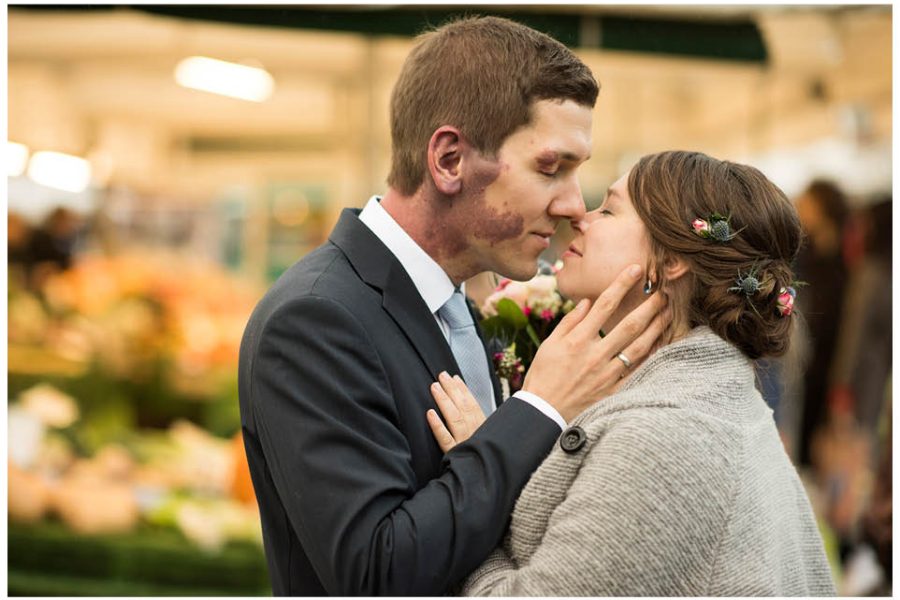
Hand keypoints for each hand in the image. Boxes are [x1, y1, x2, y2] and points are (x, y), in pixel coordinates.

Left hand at [426, 371, 486, 451]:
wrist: (485, 484)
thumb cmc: (484, 458)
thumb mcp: (488, 439)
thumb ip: (478, 425)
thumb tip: (468, 407)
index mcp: (482, 429)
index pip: (473, 405)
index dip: (463, 390)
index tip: (454, 378)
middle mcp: (474, 433)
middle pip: (463, 407)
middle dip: (452, 389)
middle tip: (442, 376)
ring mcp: (464, 443)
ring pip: (454, 418)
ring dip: (444, 400)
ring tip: (435, 387)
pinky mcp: (454, 454)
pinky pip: (445, 439)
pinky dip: (438, 425)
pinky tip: (430, 413)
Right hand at [522, 264, 668, 421]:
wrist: (544, 413)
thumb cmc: (543, 376)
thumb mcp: (549, 345)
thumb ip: (569, 322)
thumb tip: (587, 301)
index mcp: (577, 340)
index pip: (604, 304)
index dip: (622, 284)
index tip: (636, 269)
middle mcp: (595, 354)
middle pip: (629, 324)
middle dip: (649, 305)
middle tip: (664, 292)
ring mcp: (606, 374)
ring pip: (638, 347)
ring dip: (656, 328)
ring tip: (668, 314)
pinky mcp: (613, 390)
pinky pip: (637, 372)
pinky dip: (651, 357)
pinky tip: (662, 345)